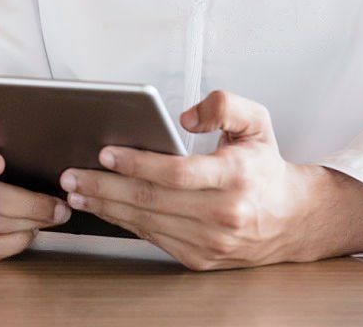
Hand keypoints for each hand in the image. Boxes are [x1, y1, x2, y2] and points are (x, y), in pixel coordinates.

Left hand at [58, 90, 325, 270]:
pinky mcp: (198, 258)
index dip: (138, 163)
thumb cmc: (264, 165)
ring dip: (107, 207)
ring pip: (147, 222)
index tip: (106, 153)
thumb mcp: (257, 120)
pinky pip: (153, 237)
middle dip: (106, 187)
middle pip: (153, 200)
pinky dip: (124, 223)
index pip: (178, 172)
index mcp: (235, 176)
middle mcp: (222, 214)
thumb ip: (224, 105)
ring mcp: (209, 241)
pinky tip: (105, 209)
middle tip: (73, 175)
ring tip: (78, 192)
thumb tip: (185, 116)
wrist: (289, 218)